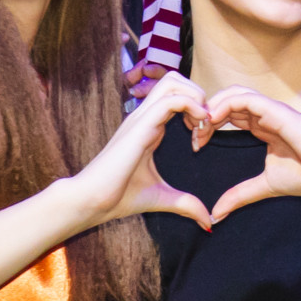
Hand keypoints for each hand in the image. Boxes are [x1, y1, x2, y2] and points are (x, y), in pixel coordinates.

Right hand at [62, 75, 215, 232]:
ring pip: (172, 81)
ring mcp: (140, 118)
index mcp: (150, 126)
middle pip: (174, 79)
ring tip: (203, 124)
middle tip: (206, 123)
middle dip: (198, 93)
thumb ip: (185, 204)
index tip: (206, 136)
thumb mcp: (162, 198)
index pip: (176, 96)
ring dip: (196, 96)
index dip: (198, 108)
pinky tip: (199, 128)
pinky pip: (170, 100)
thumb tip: (208, 221)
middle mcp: (145, 116)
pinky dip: (191, 106)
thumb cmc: (118, 197)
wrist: (91, 201)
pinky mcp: (139, 126)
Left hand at [194, 86, 300, 216]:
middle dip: (205, 112)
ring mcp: (271, 110)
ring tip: (200, 125)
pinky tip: (212, 120)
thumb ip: (240, 195)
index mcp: (263, 127)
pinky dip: (226, 105)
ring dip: (213, 106)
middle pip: (227, 100)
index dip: (209, 123)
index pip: (229, 114)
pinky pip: (246, 99)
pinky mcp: (276, 110)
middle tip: (191, 132)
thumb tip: (217, 214)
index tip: (195, 143)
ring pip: (234, 93)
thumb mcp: (264, 186)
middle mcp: (265, 115)